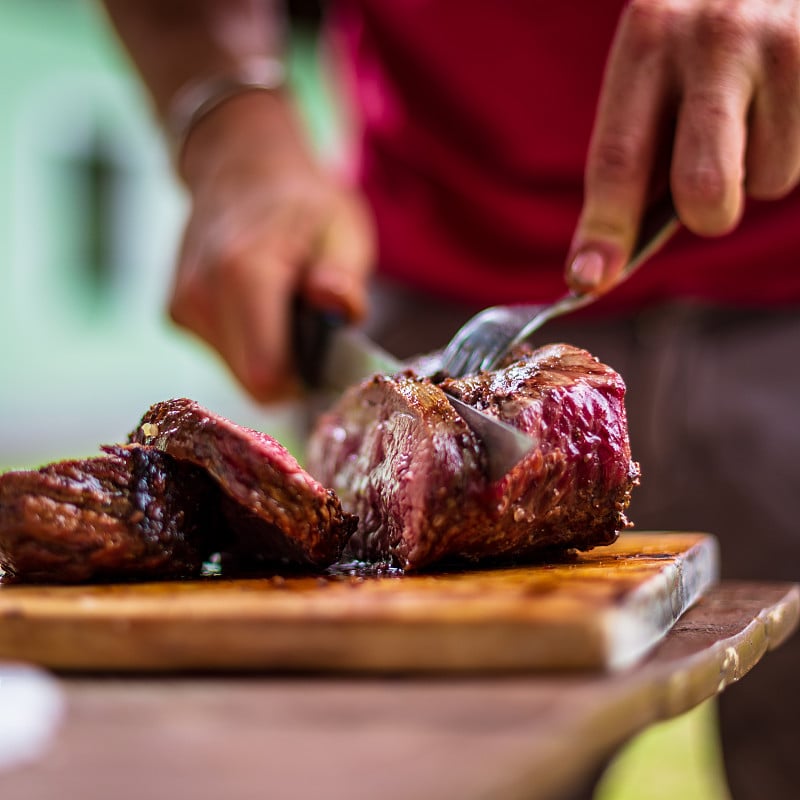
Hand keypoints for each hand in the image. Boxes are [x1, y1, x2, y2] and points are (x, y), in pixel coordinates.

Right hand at [170, 92, 374, 400]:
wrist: (239, 166)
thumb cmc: (302, 202)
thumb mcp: (341, 228)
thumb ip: (343, 274)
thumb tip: (335, 306)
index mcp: (243, 273)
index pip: (266, 376)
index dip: (304, 382)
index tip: (326, 358)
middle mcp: (199, 295)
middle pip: (252, 381)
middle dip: (289, 368)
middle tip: (310, 327)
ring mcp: (181, 305)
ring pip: (237, 371)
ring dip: (268, 352)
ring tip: (282, 305)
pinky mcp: (175, 313)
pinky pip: (223, 354)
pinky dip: (247, 341)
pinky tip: (256, 303)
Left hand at [567, 0, 799, 291]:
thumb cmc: (702, 42)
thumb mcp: (655, 69)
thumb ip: (636, 153)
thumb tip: (603, 261)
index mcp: (647, 37)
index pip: (618, 157)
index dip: (604, 229)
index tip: (588, 279)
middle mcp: (713, 36)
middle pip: (702, 190)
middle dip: (704, 215)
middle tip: (705, 192)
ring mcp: (782, 44)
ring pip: (765, 182)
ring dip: (755, 172)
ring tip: (753, 113)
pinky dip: (788, 151)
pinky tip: (781, 104)